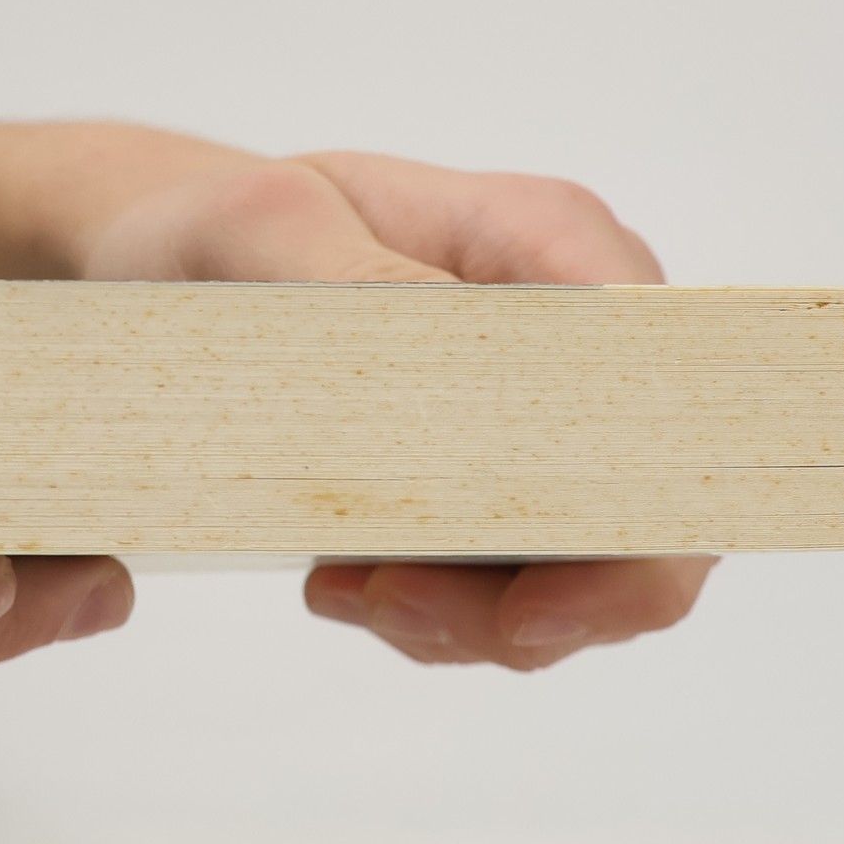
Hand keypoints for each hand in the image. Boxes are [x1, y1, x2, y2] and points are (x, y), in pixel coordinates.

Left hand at [70, 144, 716, 668]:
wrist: (174, 265)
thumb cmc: (224, 228)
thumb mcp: (258, 227)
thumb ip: (351, 277)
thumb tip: (446, 355)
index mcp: (553, 246)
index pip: (669, 392)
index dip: (641, 523)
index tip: (530, 603)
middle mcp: (577, 338)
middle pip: (647, 516)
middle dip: (540, 603)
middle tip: (396, 607)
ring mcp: (544, 420)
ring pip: (579, 571)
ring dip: (473, 616)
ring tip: (347, 589)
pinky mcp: (493, 484)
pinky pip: (507, 584)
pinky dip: (437, 610)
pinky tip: (343, 583)